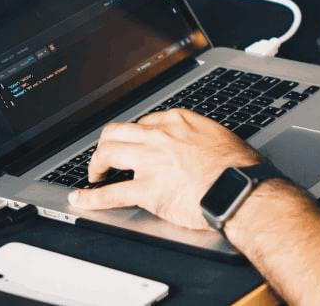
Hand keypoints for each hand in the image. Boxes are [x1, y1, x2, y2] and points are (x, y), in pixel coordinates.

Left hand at [68, 109, 262, 229]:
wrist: (239, 189)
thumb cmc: (238, 166)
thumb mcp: (220, 137)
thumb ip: (200, 137)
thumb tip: (201, 145)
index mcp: (178, 121)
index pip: (145, 122)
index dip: (137, 135)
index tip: (135, 144)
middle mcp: (160, 136)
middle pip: (118, 131)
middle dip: (107, 142)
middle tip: (106, 155)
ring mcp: (150, 162)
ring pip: (108, 153)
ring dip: (96, 163)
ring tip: (94, 173)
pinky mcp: (147, 190)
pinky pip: (110, 194)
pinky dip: (91, 198)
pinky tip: (80, 199)